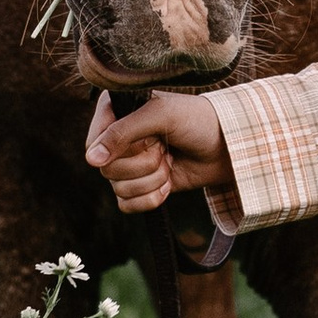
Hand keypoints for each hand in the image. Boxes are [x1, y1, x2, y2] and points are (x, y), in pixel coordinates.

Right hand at [86, 87, 230, 216]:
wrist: (226, 148)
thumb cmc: (196, 121)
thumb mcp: (160, 116)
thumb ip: (124, 132)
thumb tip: (92, 160)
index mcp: (115, 113)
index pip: (95, 143)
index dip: (120, 149)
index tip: (149, 141)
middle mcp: (117, 140)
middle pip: (107, 169)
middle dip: (144, 164)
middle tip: (164, 148)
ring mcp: (127, 165)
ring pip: (119, 189)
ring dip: (152, 180)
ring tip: (170, 162)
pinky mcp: (139, 186)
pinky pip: (128, 205)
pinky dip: (152, 197)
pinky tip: (169, 181)